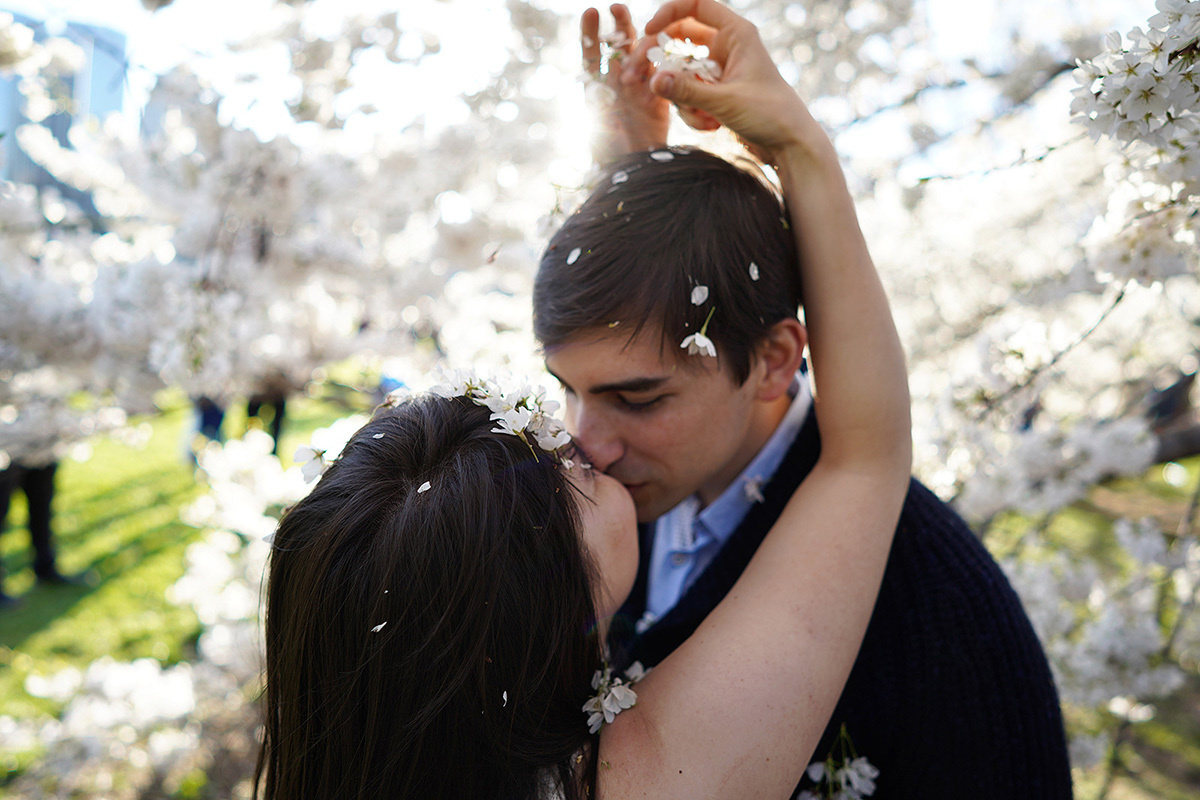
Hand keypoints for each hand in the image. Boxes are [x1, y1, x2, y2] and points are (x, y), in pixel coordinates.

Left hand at [582, 4, 669, 161]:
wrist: (633, 170)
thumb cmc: (609, 153)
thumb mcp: (597, 129)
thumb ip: (599, 104)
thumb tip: (603, 76)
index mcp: (598, 88)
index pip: (592, 55)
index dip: (591, 34)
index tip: (591, 12)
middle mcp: (618, 83)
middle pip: (618, 48)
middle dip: (619, 26)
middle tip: (617, 7)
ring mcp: (640, 87)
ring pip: (643, 56)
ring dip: (643, 40)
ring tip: (646, 28)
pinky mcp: (660, 95)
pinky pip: (663, 74)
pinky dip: (665, 61)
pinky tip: (669, 49)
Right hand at [635, 0, 830, 166]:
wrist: (790, 144)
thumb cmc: (770, 114)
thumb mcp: (725, 102)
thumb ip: (688, 91)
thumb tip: (654, 80)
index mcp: (736, 34)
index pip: (696, 5)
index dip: (668, 13)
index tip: (649, 32)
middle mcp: (727, 47)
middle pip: (680, 40)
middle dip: (664, 64)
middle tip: (644, 79)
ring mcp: (720, 71)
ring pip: (682, 74)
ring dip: (683, 98)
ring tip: (702, 118)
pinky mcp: (717, 92)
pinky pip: (690, 95)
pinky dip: (692, 112)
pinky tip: (710, 127)